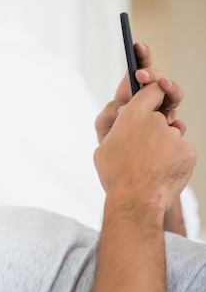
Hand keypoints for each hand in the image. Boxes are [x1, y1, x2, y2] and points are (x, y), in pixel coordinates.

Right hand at [93, 80, 195, 213]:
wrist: (135, 200)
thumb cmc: (116, 175)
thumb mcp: (103, 148)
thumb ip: (116, 129)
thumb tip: (122, 120)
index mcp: (131, 116)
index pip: (151, 91)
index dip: (152, 94)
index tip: (152, 99)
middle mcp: (155, 121)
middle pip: (161, 117)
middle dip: (155, 128)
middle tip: (143, 147)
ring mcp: (174, 136)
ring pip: (172, 136)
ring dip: (164, 146)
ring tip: (150, 166)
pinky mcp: (188, 152)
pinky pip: (182, 152)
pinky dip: (175, 161)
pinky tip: (162, 173)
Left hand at [95, 43, 184, 143]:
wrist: (128, 169)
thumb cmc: (114, 144)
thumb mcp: (104, 126)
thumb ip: (108, 114)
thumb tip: (122, 109)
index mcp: (131, 96)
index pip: (137, 73)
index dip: (140, 57)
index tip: (136, 45)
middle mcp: (149, 102)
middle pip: (157, 80)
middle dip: (151, 73)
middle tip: (141, 75)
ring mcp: (163, 115)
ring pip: (172, 96)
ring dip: (169, 90)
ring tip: (162, 88)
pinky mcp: (172, 131)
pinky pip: (178, 123)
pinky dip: (176, 123)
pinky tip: (172, 125)